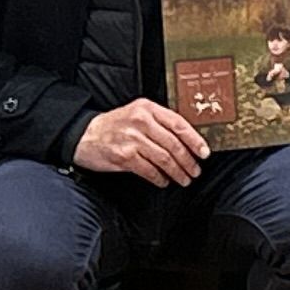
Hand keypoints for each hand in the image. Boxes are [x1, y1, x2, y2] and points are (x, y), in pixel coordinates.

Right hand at [73, 97, 210, 185]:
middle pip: (174, 144)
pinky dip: (159, 178)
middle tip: (195, 171)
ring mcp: (132, 139)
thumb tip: (186, 140)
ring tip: (184, 179)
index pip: (178, 124)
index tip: (204, 152)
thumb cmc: (114, 126)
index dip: (195, 140)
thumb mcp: (137, 113)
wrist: (85, 135)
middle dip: (188, 161)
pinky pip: (149, 170)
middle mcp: (141, 121)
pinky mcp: (124, 156)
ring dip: (177, 172)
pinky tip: (164, 181)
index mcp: (148, 108)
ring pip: (164, 158)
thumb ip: (159, 122)